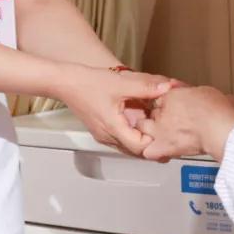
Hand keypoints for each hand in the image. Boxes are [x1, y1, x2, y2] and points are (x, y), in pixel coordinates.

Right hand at [56, 65, 171, 155]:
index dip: (155, 142)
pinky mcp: (101, 129)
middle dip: (152, 144)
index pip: (140, 148)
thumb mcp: (121, 83)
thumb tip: (166, 86)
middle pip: (135, 151)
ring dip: (142, 139)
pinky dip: (132, 133)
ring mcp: (103, 135)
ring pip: (128, 146)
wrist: (65, 82)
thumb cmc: (87, 83)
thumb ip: (145, 87)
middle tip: (168, 135)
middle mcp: (107, 137)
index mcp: (113, 129)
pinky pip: (121, 138)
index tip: (167, 132)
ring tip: (157, 129)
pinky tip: (139, 121)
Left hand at [136, 86, 233, 161]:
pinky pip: (149, 151)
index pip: (157, 96)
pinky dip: (152, 152)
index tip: (170, 106)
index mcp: (170, 95)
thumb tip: (187, 91)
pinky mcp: (164, 146)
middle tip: (164, 118)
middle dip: (154, 114)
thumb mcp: (203, 91)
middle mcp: (162, 111)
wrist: (220, 128)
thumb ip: (188, 91)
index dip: (163, 101)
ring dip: (148, 130)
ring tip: (158, 134)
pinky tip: (159, 152)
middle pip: (149, 110)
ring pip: (142, 127)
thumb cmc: (216, 110)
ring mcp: (161, 129)